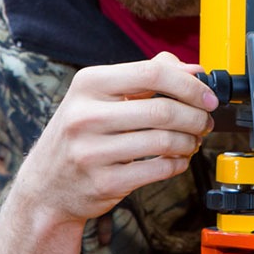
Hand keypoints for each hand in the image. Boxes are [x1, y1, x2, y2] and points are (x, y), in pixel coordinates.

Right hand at [15, 51, 217, 225]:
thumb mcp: (100, 95)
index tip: (208, 96)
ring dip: (190, 141)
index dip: (189, 84)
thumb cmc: (80, 133)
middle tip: (205, 121)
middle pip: (163, 110)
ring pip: (165, 141)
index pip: (152, 73)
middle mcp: (85, 115)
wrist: (46, 185)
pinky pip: (159, 170)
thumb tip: (192, 69)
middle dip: (196, 117)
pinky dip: (178, 163)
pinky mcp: (104, 182)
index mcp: (88, 84)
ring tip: (192, 140)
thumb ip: (145, 76)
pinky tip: (178, 158)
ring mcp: (92, 152)